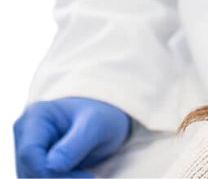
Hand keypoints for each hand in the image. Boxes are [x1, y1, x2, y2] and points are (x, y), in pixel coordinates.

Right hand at [13, 97, 131, 178]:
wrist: (104, 127)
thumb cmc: (101, 120)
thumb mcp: (96, 126)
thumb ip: (75, 144)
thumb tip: (51, 166)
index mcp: (36, 115)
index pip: (29, 153)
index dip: (49, 172)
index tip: (83, 177)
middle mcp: (23, 133)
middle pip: (27, 169)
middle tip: (87, 178)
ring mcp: (23, 151)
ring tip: (84, 176)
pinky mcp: (29, 166)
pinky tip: (76, 177)